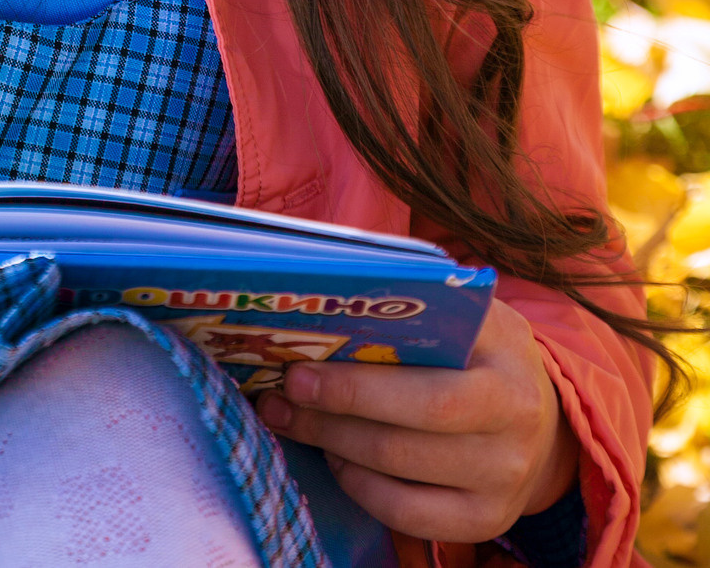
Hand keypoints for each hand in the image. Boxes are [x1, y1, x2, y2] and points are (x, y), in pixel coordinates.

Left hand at [256, 297, 577, 541]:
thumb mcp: (472, 316)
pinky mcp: (485, 523)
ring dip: (334, 448)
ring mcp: (501, 489)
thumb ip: (421, 309)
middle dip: (330, 418)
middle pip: (402, 443)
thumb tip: (337, 299)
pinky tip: (339, 458)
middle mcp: (512, 441)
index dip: (355, 389)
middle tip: (281, 397)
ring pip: (397, 479)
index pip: (426, 395)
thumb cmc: (485, 352)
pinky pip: (407, 517)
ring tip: (296, 421)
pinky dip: (361, 488)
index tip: (297, 371)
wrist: (541, 418)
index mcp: (508, 377)